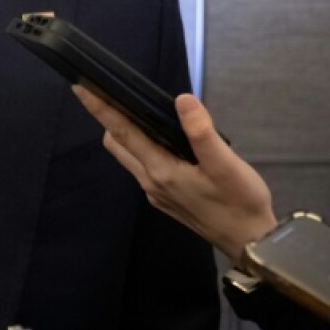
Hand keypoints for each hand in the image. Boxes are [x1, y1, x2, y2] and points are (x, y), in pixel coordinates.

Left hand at [73, 86, 277, 263]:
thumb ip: (202, 132)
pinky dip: (143, 147)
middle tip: (108, 91)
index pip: (122, 132)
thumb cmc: (239, 202)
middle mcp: (150, 181)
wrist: (250, 242)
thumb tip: (181, 100)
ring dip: (125, 133)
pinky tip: (161, 139)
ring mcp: (156, 192)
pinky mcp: (166, 198)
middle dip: (108, 118)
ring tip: (136, 109)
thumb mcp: (226, 165)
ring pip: (130, 156)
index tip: (80, 87)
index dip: (100, 109)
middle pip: (118, 144)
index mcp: (160, 170)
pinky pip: (144, 167)